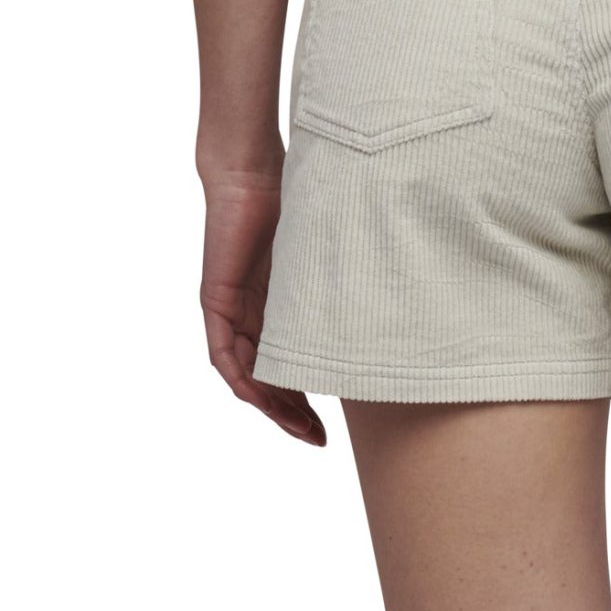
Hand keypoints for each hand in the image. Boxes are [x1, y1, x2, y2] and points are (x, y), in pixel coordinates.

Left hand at [199, 161, 325, 445]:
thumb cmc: (294, 204)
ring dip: (270, 407)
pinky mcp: (216, 301)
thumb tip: (394, 306)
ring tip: (298, 427)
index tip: (332, 425)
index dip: (307, 400)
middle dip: (292, 415)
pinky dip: (242, 380)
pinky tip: (263, 399)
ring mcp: (232, 312)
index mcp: (280, 311)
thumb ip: (343, 286)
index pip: (291, 368)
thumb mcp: (328, 259)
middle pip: (269, 382)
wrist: (254, 172)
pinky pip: (223, 356)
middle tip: (318, 438)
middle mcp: (254, 317)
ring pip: (246, 377)